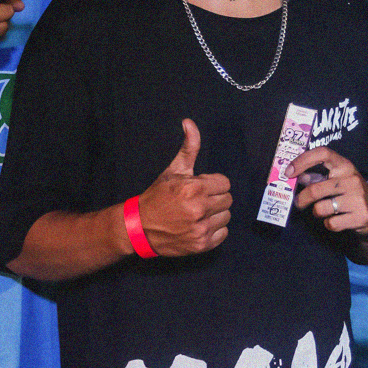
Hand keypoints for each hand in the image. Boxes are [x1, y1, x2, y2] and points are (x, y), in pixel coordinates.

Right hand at [135, 119, 230, 255]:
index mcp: (194, 188)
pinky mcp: (202, 245)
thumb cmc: (157, 197)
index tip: (201, 188)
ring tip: (199, 214)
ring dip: (216, 214)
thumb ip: (188, 147)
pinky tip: (200, 226)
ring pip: (226, 216)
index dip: (213, 184)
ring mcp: (201, 229)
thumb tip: (189, 122)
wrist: (139, 227)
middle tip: (199, 200)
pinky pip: (223, 233)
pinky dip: (214, 230)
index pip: (224, 183)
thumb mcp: (173, 170)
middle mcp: (199, 208)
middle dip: (215, 198)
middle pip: (227, 199)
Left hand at [289, 145, 367, 234]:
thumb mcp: (338, 179)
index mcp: (345, 166)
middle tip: (299, 203)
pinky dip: (329, 224)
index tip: (288, 172)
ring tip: (323, 211)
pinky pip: (331, 223)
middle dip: (301, 199)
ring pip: (320, 209)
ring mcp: (357, 198)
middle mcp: (351, 179)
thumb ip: (318, 176)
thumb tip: (296, 176)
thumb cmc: (351, 192)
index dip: (302, 161)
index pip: (322, 153)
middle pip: (315, 190)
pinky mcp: (359, 216)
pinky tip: (336, 219)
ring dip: (317, 212)